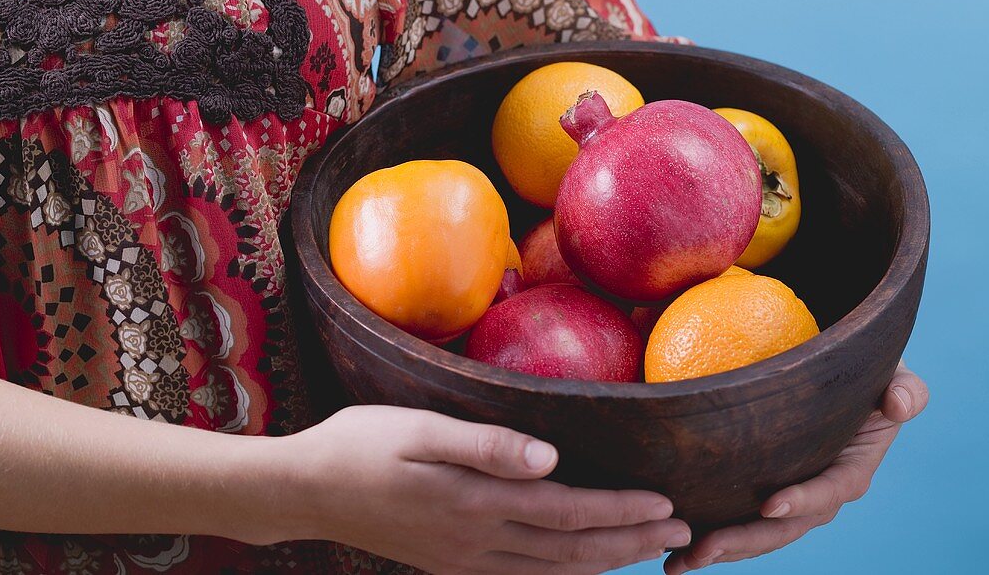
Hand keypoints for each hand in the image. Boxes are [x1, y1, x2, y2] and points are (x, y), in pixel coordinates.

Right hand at [284, 405, 691, 573]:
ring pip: (551, 570)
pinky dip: (561, 573)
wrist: (306, 491)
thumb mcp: (419, 429)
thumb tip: (551, 457)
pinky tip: (576, 565)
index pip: (568, 512)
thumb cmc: (361, 445)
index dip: (621, 511)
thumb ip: (487, 445)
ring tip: (645, 550)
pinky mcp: (449, 563)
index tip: (667, 504)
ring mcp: (463, 559)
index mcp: (476, 502)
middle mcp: (477, 540)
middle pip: (570, 551)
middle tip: (681, 535)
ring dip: (604, 561)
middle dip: (629, 543)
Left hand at [664, 361, 928, 572]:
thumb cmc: (860, 367)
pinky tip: (665, 546)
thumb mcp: (893, 373)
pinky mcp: (754, 491)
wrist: (828, 370)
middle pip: (782, 527)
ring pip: (753, 533)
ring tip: (677, 562)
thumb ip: (903, 388)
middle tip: (701, 549)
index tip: (770, 505)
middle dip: (743, 541)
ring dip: (716, 550)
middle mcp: (817, 491)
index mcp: (850, 468)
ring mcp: (785, 495)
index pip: (831, 491)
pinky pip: (731, 516)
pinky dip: (703, 532)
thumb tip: (900, 403)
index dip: (804, 501)